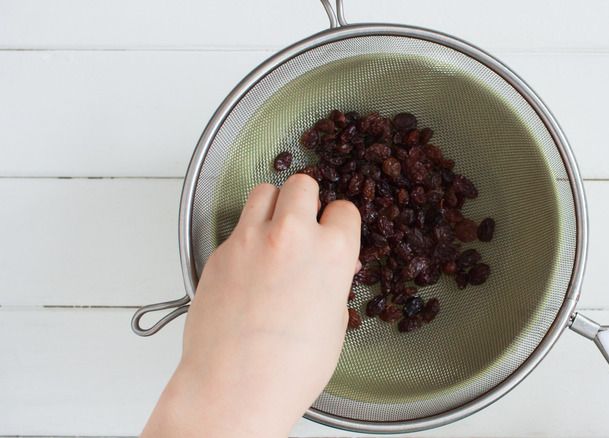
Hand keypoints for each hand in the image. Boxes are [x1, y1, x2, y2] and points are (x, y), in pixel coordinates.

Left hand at [141, 174, 360, 437]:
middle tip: (303, 225)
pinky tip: (249, 265)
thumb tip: (330, 269)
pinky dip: (246, 237)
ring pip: (264, 192)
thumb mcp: (333, 322)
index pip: (344, 209)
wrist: (236, 387)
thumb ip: (333, 282)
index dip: (340, 223)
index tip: (334, 233)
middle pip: (301, 185)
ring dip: (272, 207)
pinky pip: (237, 227)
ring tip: (273, 233)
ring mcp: (251, 241)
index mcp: (332, 252)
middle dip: (305, 201)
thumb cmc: (288, 369)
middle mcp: (292, 237)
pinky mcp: (219, 253)